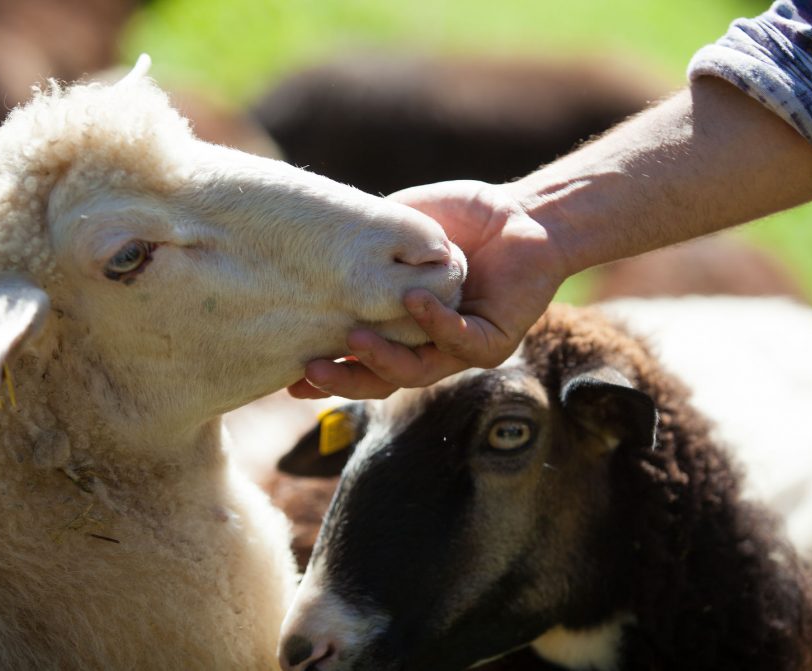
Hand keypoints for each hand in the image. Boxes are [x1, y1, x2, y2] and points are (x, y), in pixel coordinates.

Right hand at [288, 180, 570, 399]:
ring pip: (417, 371)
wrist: (523, 212)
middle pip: (380, 379)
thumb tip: (312, 259)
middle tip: (309, 370)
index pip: (357, 359)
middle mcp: (427, 346)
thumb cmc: (459, 219)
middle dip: (343, 380)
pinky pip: (460, 341)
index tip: (289, 376)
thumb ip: (362, 249)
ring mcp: (459, 349)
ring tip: (353, 338)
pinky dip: (435, 322)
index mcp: (401, 328)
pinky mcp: (493, 342)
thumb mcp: (396, 230)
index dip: (326, 371)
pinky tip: (415, 299)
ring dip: (383, 358)